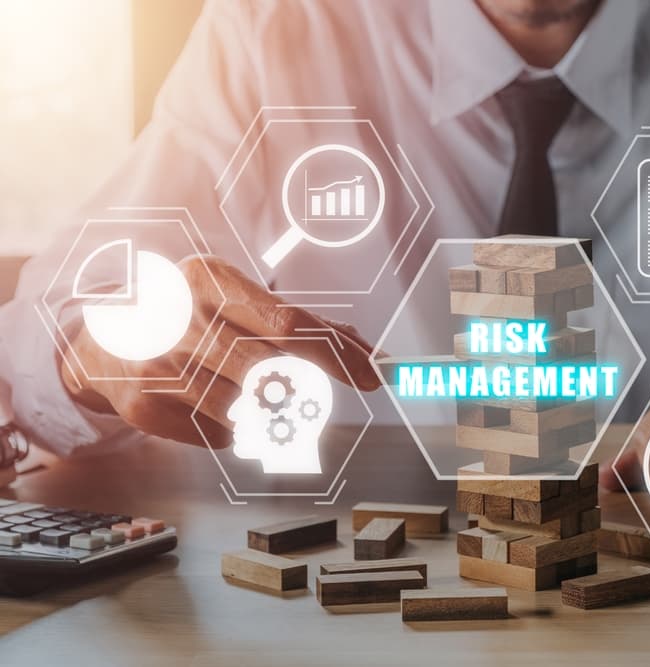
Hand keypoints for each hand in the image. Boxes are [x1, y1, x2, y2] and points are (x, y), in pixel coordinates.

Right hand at [59, 256, 380, 446]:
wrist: (101, 343)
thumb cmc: (188, 316)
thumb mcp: (232, 299)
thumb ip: (296, 321)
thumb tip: (361, 347)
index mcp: (210, 280)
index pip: (289, 322)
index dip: (337, 353)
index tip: (372, 375)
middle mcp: (181, 317)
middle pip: (271, 367)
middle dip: (306, 388)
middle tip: (317, 399)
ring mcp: (158, 363)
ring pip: (248, 406)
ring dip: (266, 411)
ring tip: (253, 396)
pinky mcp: (144, 405)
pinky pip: (218, 434)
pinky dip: (233, 429)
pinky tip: (217, 409)